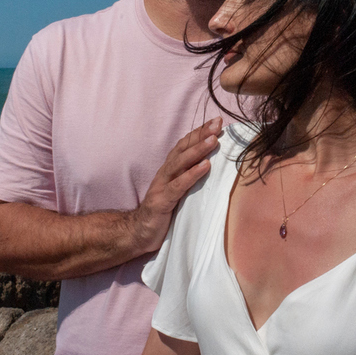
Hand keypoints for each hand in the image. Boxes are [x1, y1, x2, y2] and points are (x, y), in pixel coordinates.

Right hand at [126, 118, 221, 255]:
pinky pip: (179, 185)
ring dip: (198, 150)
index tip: (216, 121)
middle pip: (183, 149)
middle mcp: (165, 173)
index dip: (199, 132)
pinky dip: (192, 174)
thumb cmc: (162, 213)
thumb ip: (189, 179)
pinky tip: (205, 166)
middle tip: (217, 123)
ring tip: (213, 140)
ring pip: (180, 163)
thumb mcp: (178, 192)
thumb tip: (212, 167)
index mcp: (170, 170)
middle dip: (201, 134)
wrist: (138, 233)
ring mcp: (162, 186)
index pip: (185, 146)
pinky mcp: (162, 201)